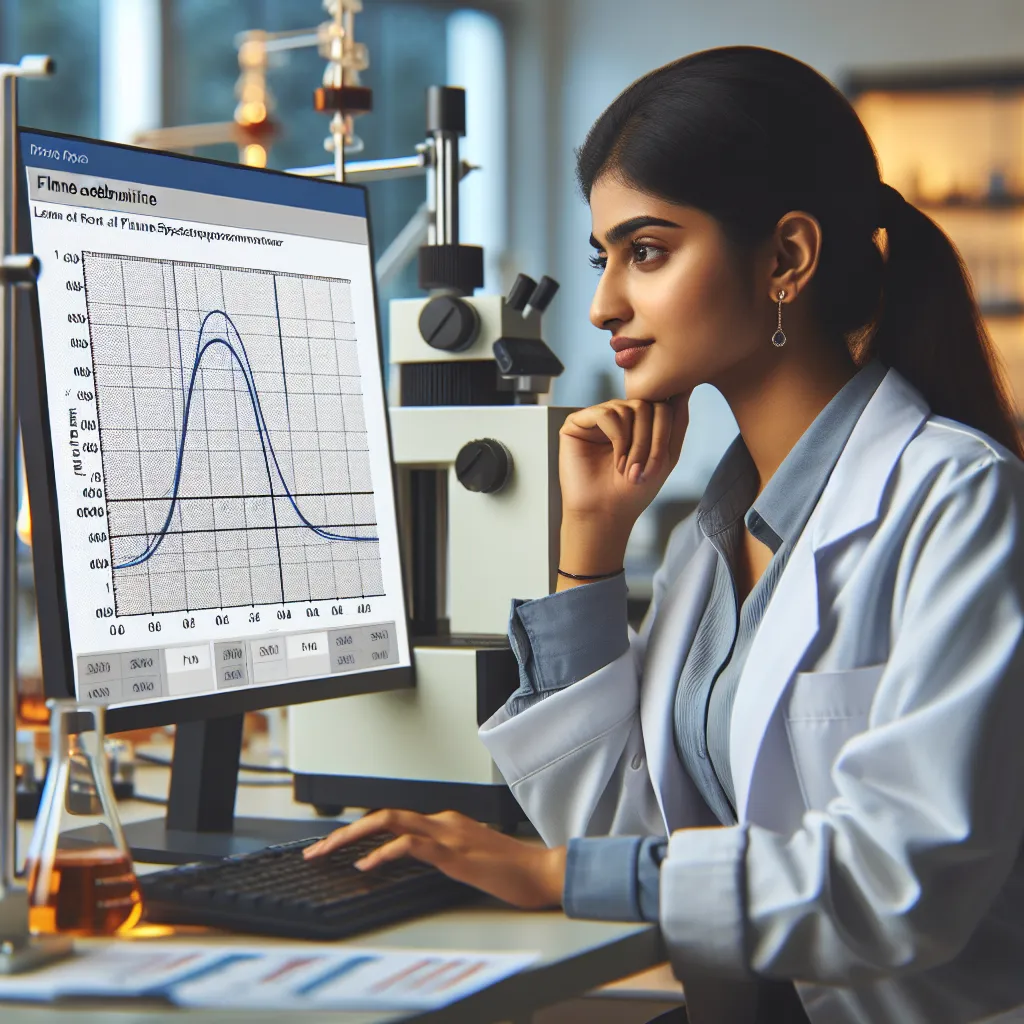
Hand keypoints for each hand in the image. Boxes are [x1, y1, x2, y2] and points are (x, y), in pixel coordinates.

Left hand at [303, 809, 566, 910]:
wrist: (542, 871)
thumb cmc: (510, 870)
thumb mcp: (466, 860)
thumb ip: (440, 855)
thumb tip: (410, 862)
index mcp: (444, 822)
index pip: (392, 820)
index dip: (358, 831)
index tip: (333, 846)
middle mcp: (442, 821)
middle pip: (383, 815)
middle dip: (344, 831)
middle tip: (316, 849)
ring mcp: (448, 835)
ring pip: (391, 822)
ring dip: (353, 836)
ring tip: (328, 852)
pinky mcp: (455, 854)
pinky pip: (412, 846)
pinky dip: (384, 853)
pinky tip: (368, 864)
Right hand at [558, 393, 690, 527]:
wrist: (606, 512)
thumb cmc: (634, 489)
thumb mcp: (667, 455)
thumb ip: (677, 420)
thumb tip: (686, 387)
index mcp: (636, 421)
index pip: (660, 405)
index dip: (664, 432)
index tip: (659, 466)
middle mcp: (616, 415)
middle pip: (646, 404)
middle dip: (650, 439)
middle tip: (642, 469)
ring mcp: (596, 417)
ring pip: (627, 408)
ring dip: (634, 442)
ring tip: (627, 467)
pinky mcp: (576, 423)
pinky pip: (606, 414)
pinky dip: (617, 438)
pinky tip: (616, 459)